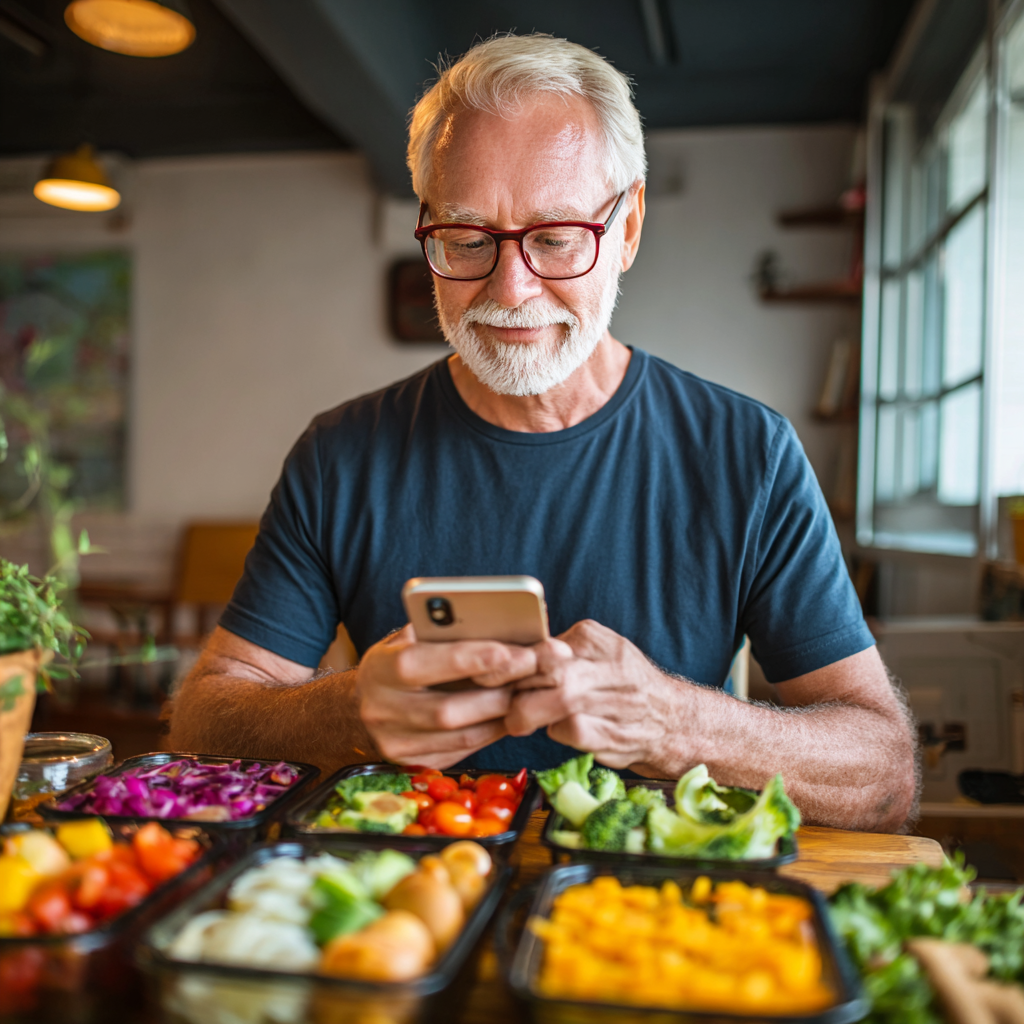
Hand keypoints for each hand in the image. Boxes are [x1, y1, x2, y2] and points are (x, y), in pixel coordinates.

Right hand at [355, 624, 538, 768]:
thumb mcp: (409, 638)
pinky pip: (462, 751)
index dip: (465, 659)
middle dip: (495, 692)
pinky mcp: (412, 763)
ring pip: (460, 736)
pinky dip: (490, 734)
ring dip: (500, 716)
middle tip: (529, 675)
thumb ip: (440, 632)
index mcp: (379, 669)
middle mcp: (381, 710)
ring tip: (525, 694)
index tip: (506, 651)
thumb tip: (493, 623)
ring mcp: (394, 742)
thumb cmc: (399, 659)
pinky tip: (507, 716)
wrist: (367, 702)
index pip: (419, 664)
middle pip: (446, 710)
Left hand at [505, 619, 689, 770]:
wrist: (671, 721)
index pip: (542, 644)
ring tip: (519, 719)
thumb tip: (500, 660)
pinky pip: (568, 730)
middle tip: (499, 699)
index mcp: (593, 638)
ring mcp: (613, 698)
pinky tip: (556, 730)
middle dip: (515, 686)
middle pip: (550, 667)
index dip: (509, 662)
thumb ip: (555, 651)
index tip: (487, 674)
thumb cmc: (618, 684)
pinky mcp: (610, 733)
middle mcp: (607, 663)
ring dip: (528, 713)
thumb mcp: (593, 652)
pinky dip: (554, 732)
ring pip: (558, 698)